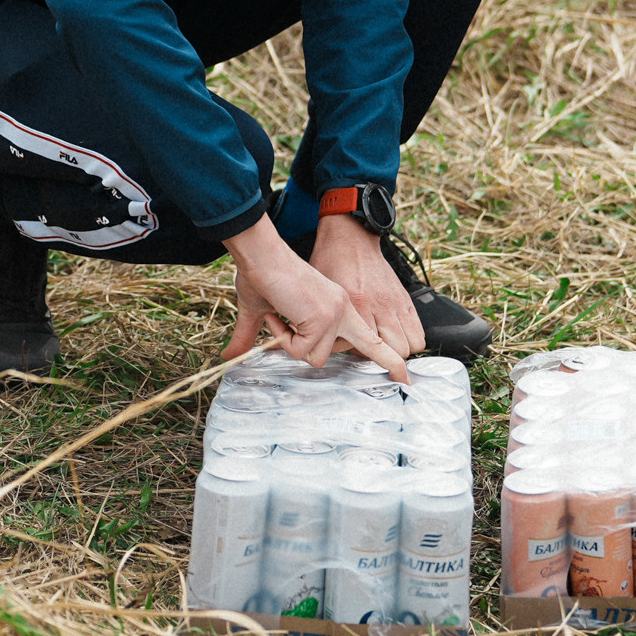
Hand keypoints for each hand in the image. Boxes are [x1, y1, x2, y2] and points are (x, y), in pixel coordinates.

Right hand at [221, 217, 410, 380]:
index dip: (383, 354)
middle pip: (371, 346)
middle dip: (390, 364)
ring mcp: (335, 314)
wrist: (261, 256)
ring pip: (316, 356)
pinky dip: (283, 337)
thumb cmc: (262, 276)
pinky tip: (280, 314)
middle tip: (407, 379)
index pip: (367, 336)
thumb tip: (228, 356)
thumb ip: (252, 336)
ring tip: (282, 316)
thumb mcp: (260, 312)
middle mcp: (343, 310)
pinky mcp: (323, 317)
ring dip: (291, 343)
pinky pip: (301, 349)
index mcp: (337, 306)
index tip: (401, 371)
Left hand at [307, 211, 425, 356]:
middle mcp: (381, 304)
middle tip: (372, 353)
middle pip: (397, 350)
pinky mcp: (405, 297)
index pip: (369, 347)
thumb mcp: (325, 293)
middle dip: (386, 358)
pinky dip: (411, 337)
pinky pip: (419, 329)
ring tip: (386, 345)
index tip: (352, 351)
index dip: (360, 356)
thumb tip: (329, 348)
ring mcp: (396, 301)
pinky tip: (396, 334)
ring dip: (401, 349)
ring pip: (413, 343)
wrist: (350, 238)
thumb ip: (328, 322)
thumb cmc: (332, 263)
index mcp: (358, 303)